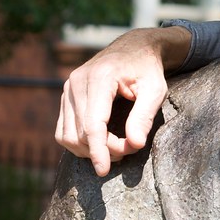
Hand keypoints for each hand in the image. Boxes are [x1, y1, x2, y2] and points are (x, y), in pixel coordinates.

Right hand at [55, 26, 190, 175]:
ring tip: (118, 146)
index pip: (93, 124)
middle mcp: (77, 82)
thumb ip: (145, 116)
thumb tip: (135, 144)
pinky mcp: (66, 96)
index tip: (104, 171)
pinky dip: (79, 143)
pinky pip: (63, 130)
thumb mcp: (156, 90)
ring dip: (90, 149)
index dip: (98, 150)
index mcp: (100, 78)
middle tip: (130, 149)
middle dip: (104, 149)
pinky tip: (100, 143)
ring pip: (68, 135)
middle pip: (81, 132)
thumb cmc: (148, 69)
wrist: (134, 48)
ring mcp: (67, 89)